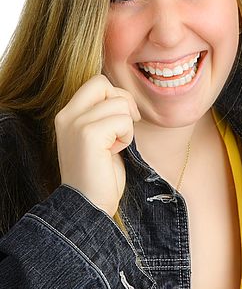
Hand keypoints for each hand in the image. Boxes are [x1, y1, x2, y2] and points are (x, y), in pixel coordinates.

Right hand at [55, 74, 140, 216]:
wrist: (89, 206)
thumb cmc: (100, 173)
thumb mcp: (98, 135)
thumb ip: (103, 113)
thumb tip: (124, 96)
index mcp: (67, 114)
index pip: (96, 82)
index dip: (115, 96)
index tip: (120, 120)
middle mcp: (67, 115)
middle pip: (104, 84)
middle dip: (123, 104)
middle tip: (122, 130)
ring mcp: (76, 123)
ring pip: (119, 103)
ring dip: (126, 126)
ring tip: (114, 147)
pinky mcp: (88, 134)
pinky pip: (124, 120)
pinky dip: (127, 137)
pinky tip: (114, 153)